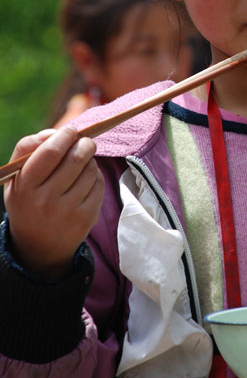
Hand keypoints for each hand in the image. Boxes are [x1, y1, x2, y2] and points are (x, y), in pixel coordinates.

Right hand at [4, 126, 103, 280]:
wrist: (39, 246)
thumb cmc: (28, 200)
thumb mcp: (17, 177)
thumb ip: (29, 148)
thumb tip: (57, 132)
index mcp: (25, 186)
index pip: (50, 151)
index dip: (64, 135)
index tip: (70, 131)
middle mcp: (45, 200)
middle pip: (76, 157)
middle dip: (85, 143)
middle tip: (85, 141)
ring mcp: (68, 211)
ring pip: (91, 169)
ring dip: (90, 160)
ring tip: (82, 163)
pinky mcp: (86, 217)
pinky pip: (99, 184)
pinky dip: (96, 175)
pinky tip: (86, 180)